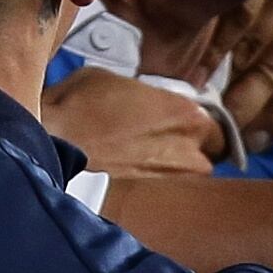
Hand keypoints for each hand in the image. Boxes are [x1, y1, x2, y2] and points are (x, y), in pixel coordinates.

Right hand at [47, 66, 226, 176]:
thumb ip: (149, 94)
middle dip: (199, 145)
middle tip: (175, 136)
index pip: (219, 124)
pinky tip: (137, 163)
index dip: (205, 123)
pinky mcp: (147, 192)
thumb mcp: (119, 79)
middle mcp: (187, 149)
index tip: (193, 120)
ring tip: (152, 150)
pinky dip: (158, 175)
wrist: (53, 139)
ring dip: (179, 162)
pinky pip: (166, 182)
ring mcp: (169, 176)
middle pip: (212, 152)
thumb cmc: (82, 105)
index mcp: (187, 114)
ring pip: (191, 171)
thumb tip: (148, 101)